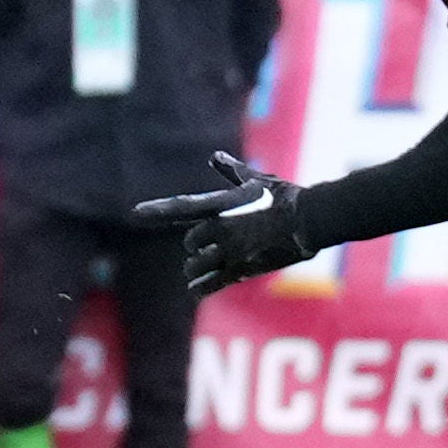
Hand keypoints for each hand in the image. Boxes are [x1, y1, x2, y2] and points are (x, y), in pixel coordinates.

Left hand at [133, 149, 312, 296]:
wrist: (311, 219)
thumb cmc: (286, 196)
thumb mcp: (256, 180)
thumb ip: (232, 171)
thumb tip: (215, 157)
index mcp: (222, 206)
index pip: (182, 207)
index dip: (158, 210)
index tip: (136, 213)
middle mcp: (223, 229)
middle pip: (192, 242)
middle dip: (193, 246)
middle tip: (194, 249)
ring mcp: (233, 250)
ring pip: (200, 264)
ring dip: (194, 267)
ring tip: (192, 269)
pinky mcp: (245, 268)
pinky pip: (215, 282)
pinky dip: (202, 286)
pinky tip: (194, 290)